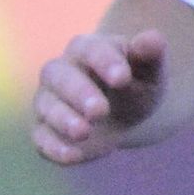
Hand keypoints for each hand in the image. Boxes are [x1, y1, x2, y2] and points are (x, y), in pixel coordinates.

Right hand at [30, 29, 167, 165]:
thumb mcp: (150, 71)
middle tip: (99, 111)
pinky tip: (73, 156)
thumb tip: (152, 39)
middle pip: (60, 77)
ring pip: (47, 106)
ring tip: (84, 132)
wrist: (122, 112)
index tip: (123, 79)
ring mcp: (47, 101)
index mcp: (86, 49)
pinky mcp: (44, 130)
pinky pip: (41, 138)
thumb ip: (151, 55)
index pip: (90, 50)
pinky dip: (53, 147)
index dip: (104, 63)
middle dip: (78, 93)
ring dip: (63, 120)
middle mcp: (59, 72)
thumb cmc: (135, 84)